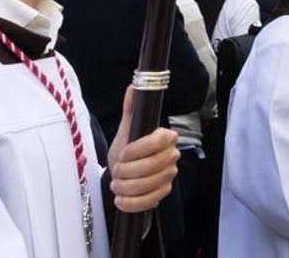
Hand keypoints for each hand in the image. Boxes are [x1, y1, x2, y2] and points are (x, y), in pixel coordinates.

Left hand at [107, 88, 179, 212]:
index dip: (136, 150)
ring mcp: (169, 176)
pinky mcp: (163, 193)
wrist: (125, 173)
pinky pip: (147, 202)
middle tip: (117, 169)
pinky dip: (130, 202)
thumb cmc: (127, 150)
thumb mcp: (127, 130)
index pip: (157, 142)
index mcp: (165, 138)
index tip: (122, 153)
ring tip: (117, 183)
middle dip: (126, 171)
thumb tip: (133, 86)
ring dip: (125, 187)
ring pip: (146, 185)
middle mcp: (172, 156)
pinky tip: (121, 198)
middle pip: (150, 167)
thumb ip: (131, 109)